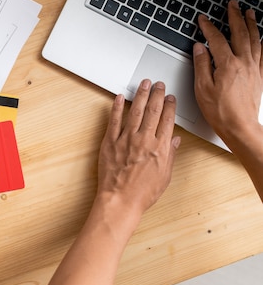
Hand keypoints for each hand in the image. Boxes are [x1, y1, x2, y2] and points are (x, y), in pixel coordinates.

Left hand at [96, 79, 179, 215]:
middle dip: (157, 94)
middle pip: (153, 111)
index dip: (170, 106)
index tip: (170, 98)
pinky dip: (116, 107)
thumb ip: (170, 154)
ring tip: (144, 84)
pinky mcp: (110, 142)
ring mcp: (126, 140)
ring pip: (135, 111)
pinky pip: (114, 120)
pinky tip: (119, 97)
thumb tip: (174, 140)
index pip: (167, 119)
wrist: (120, 200)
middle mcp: (144, 140)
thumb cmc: (142, 192)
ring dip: (140, 95)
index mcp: (159, 148)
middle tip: (158, 84)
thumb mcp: (165, 175)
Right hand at [194, 0, 262, 143]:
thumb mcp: (202, 88)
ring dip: (251, 24)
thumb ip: (201, 65)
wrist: (240, 126)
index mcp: (227, 64)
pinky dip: (262, 42)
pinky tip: (262, 38)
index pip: (216, 39)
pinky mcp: (259, 75)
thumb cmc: (220, 111)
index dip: (208, 27)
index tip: (203, 19)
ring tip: (248, 13)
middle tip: (232, 5)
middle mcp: (243, 63)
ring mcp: (254, 68)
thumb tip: (199, 48)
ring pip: (254, 39)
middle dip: (234, 17)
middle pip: (239, 33)